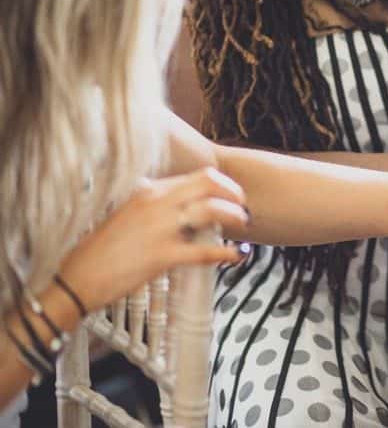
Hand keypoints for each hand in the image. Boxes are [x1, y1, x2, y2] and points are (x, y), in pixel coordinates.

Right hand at [58, 168, 250, 313]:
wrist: (78, 278)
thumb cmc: (101, 249)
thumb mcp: (127, 212)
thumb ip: (152, 203)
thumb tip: (176, 199)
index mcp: (150, 191)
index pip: (198, 176)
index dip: (222, 185)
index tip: (231, 195)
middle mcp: (158, 203)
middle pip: (210, 183)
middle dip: (234, 194)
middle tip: (242, 207)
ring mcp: (162, 228)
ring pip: (213, 210)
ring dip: (234, 216)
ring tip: (241, 225)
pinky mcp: (163, 256)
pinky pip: (206, 251)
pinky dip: (227, 252)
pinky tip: (237, 255)